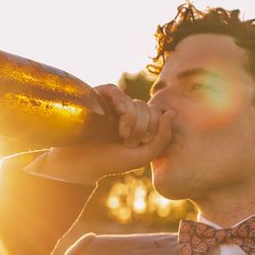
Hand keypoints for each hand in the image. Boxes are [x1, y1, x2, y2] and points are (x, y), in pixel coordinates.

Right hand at [37, 84, 174, 183]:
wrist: (83, 164)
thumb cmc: (113, 161)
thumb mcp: (145, 154)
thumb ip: (163, 137)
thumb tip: (171, 113)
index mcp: (139, 122)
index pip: (157, 113)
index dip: (153, 128)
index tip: (139, 143)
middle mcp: (127, 111)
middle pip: (146, 107)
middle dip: (141, 127)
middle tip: (128, 141)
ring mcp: (112, 104)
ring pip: (133, 101)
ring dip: (131, 120)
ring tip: (121, 134)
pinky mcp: (97, 98)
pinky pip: (114, 90)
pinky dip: (119, 99)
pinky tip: (118, 110)